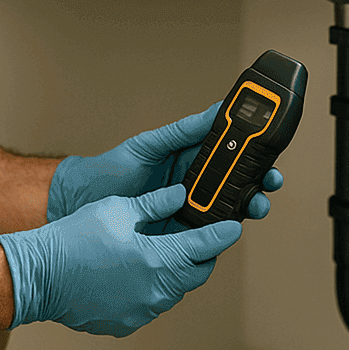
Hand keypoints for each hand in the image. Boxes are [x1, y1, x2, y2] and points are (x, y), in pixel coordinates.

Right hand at [0, 185, 241, 335]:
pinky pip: (152, 303)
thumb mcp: (118, 210)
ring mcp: (142, 311)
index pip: (205, 246)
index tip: (234, 226)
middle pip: (196, 273)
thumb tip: (181, 196)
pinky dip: (153, 288)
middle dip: (201, 254)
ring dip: (176, 271)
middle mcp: (156, 291)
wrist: (38, 277)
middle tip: (197, 236)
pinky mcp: (127, 323)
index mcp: (158, 259)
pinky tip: (137, 272)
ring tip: (164, 251)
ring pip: (175, 290)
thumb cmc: (75, 238)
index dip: (223, 234)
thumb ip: (155, 204)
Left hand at [46, 103, 283, 221]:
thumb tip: (217, 111)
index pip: (231, 157)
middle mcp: (194, 187)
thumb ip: (183, 131)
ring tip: (253, 206)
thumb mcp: (149, 145)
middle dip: (258, 185)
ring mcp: (189, 214)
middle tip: (269, 183)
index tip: (269, 153)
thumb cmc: (111, 170)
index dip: (254, 156)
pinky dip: (219, 235)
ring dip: (246, 209)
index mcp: (191, 160)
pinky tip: (227, 231)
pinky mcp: (179, 239)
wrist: (79, 204)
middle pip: (237, 186)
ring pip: (227, 213)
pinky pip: (205, 238)